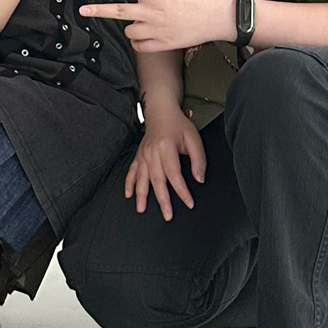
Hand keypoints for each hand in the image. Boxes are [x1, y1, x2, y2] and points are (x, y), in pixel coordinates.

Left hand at [79, 0, 235, 51]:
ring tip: (146, 25)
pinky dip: (141, 44)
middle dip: (98, 11)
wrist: (215, 17)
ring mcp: (155, 29)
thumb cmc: (194, 2)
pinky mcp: (162, 44)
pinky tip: (150, 38)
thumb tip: (136, 4)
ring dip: (133, 29)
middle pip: (118, 12)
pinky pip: (140, 47)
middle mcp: (150, 11)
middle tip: (83, 10)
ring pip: (129, 32)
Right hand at [125, 104, 206, 219]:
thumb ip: (199, 160)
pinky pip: (131, 171)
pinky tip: (128, 194)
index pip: (174, 174)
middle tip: (167, 216)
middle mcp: (151, 152)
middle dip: (162, 200)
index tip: (189, 203)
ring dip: (141, 195)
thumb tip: (199, 179)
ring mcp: (143, 154)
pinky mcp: (139, 155)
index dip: (182, 191)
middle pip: (157, 180)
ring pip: (141, 178)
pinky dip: (129, 183)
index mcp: (166, 147)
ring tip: (141, 209)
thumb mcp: (194, 139)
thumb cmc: (178, 125)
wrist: (161, 111)